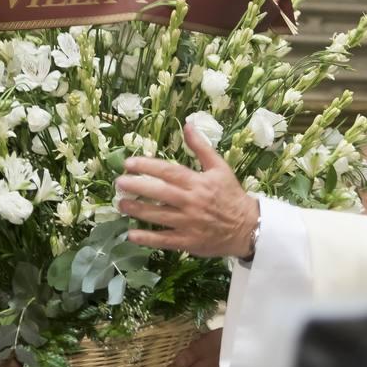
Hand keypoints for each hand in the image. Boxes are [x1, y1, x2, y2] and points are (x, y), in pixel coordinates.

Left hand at [117, 123, 259, 257]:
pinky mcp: (188, 242)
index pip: (168, 172)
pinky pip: (165, 240)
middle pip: (159, 193)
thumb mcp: (220, 167)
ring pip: (158, 216)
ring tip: (120, 204)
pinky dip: (148, 238)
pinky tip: (132, 234)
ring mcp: (189, 223)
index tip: (129, 164)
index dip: (147, 166)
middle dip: (136, 186)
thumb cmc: (230, 195)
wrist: (248, 227)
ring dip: (137, 211)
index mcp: (197, 182)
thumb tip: (187, 124)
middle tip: (118, 183)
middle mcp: (191, 202)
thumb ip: (201, 147)